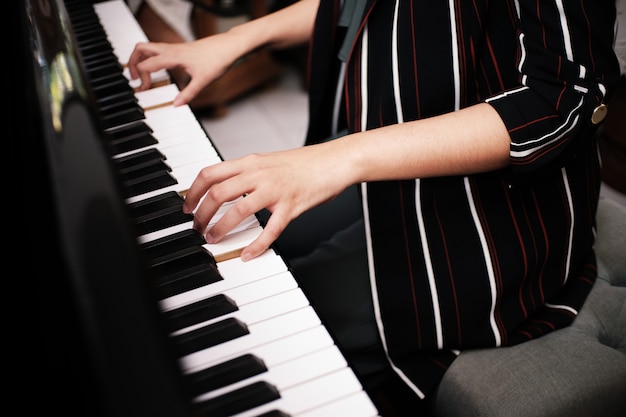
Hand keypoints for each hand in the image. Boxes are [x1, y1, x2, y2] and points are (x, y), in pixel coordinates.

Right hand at [127, 34, 240, 104]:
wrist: (229, 46)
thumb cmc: (218, 60)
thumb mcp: (203, 81)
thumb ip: (188, 94)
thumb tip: (175, 105)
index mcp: (173, 56)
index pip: (146, 64)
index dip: (141, 78)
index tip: (144, 90)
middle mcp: (171, 49)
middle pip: (140, 49)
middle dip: (132, 63)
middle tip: (134, 79)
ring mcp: (174, 47)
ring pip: (148, 47)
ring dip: (141, 59)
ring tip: (142, 75)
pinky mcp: (179, 48)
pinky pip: (158, 50)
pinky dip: (152, 58)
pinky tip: (159, 70)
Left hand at [182, 144, 348, 260]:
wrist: (335, 160)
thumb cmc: (305, 163)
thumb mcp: (269, 162)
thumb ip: (247, 173)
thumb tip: (225, 189)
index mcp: (251, 162)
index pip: (210, 173)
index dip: (193, 192)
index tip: (187, 207)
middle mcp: (259, 174)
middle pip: (218, 193)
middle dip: (201, 214)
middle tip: (196, 228)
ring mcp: (275, 190)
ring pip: (238, 210)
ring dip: (220, 228)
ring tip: (213, 240)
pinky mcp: (291, 205)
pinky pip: (270, 229)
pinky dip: (257, 245)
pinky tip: (248, 254)